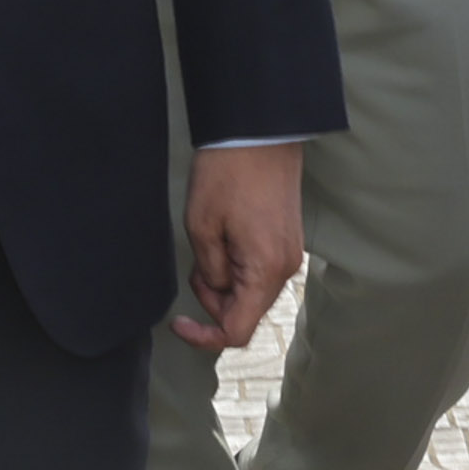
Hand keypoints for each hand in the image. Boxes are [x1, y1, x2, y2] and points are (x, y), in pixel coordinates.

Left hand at [179, 140, 306, 350]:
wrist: (259, 133)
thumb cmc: (228, 175)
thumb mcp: (201, 228)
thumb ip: (210, 274)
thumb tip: (219, 289)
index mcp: (265, 270)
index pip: (237, 330)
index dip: (204, 336)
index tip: (179, 323)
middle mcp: (285, 268)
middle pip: (246, 313)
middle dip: (214, 301)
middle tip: (194, 267)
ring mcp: (289, 253)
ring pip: (252, 293)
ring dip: (225, 283)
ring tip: (209, 246)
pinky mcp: (287, 240)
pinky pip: (261, 272)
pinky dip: (238, 268)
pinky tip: (225, 242)